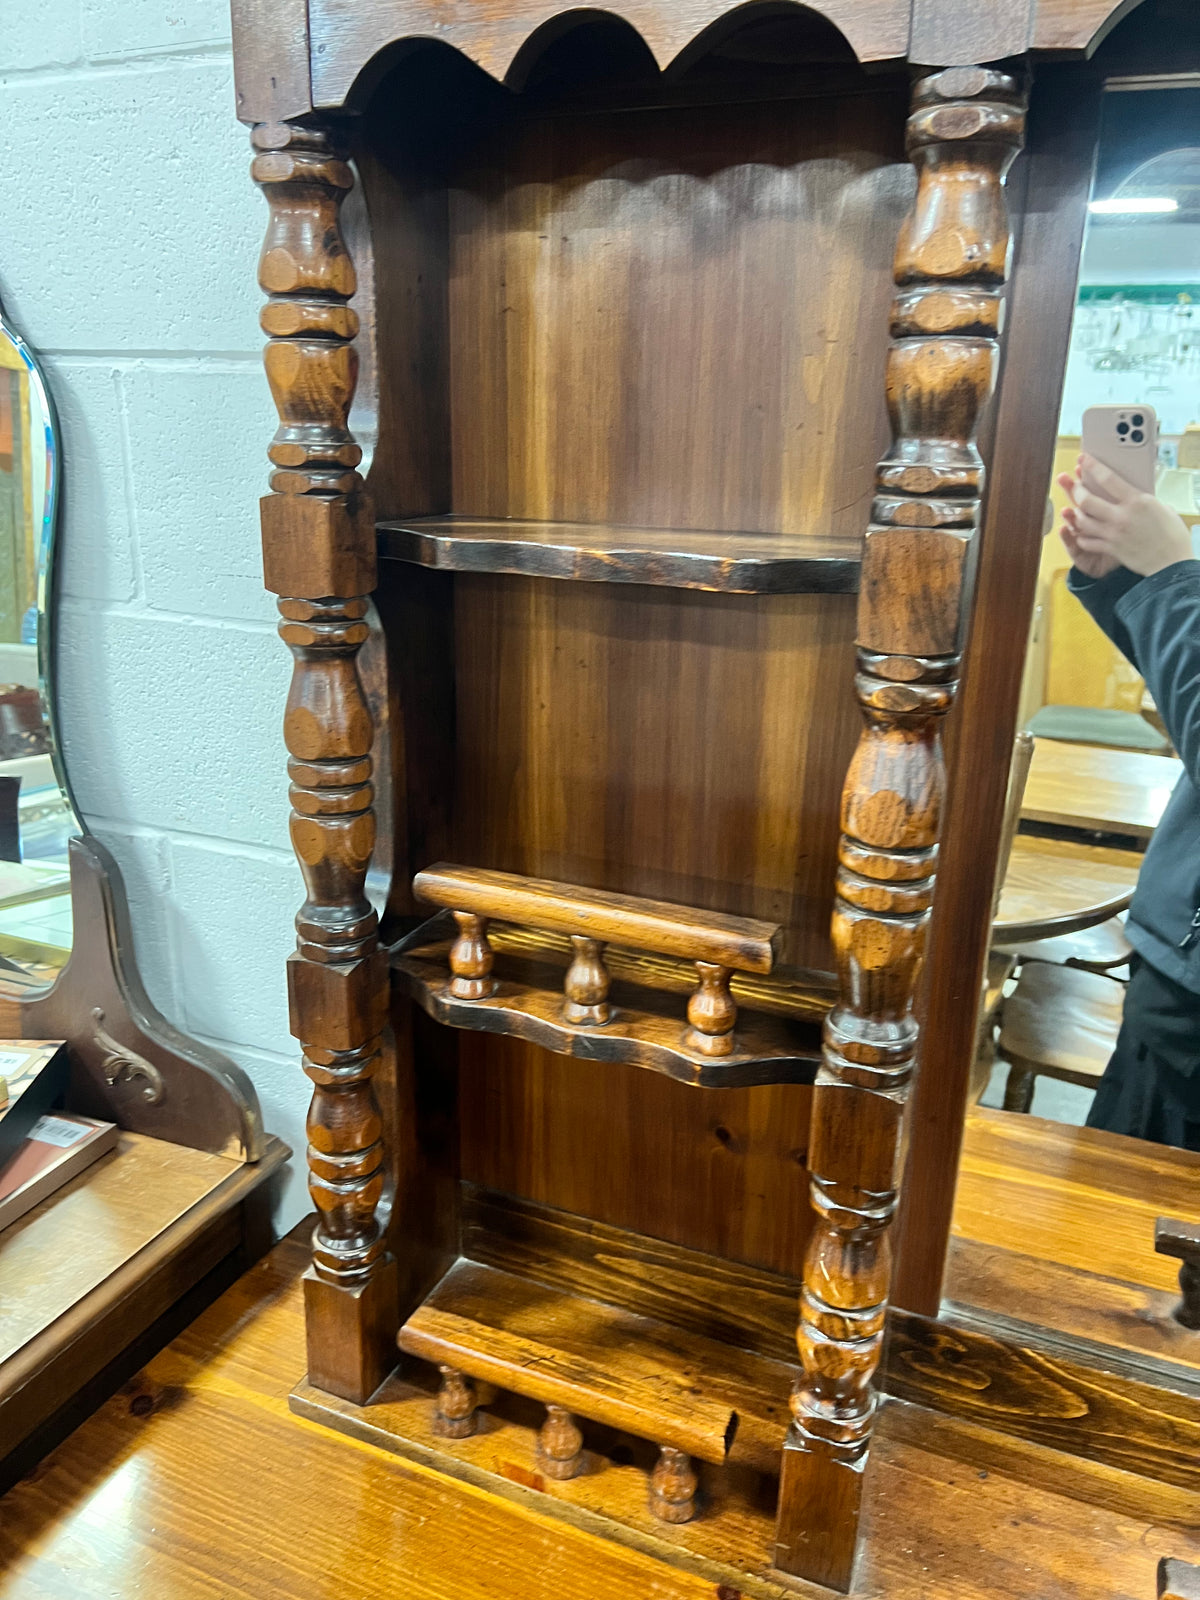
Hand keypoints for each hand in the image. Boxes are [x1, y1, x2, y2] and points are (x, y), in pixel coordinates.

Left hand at [1056, 454, 1192, 577]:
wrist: (1171, 563)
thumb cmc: (1172, 535)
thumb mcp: (1161, 508)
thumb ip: (1143, 500)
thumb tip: (1134, 493)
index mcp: (1137, 501)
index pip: (1108, 479)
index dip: (1092, 466)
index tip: (1083, 459)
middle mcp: (1121, 517)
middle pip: (1087, 500)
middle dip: (1076, 490)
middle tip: (1075, 486)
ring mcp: (1113, 534)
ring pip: (1082, 521)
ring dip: (1076, 514)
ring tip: (1077, 509)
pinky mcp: (1110, 549)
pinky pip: (1086, 541)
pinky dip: (1081, 535)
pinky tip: (1083, 532)